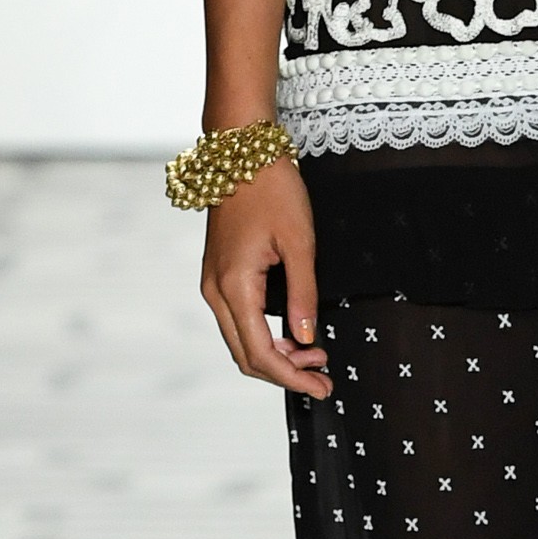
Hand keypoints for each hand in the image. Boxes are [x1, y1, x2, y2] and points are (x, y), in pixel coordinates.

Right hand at [200, 154, 330, 398]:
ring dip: (275, 356)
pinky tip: (293, 336)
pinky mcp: (219, 276)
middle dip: (285, 373)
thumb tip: (308, 339)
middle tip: (324, 377)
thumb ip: (304, 294)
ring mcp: (213, 284)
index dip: (292, 377)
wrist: (241, 152)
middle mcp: (215, 291)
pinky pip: (238, 321)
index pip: (261, 352)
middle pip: (245, 355)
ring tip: (315, 355)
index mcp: (234, 286)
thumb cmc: (273, 190)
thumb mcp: (300, 242)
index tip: (323, 386)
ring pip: (240, 340)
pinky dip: (264, 336)